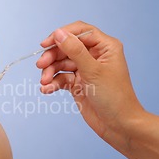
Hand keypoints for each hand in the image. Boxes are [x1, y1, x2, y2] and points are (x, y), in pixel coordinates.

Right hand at [36, 21, 143, 143]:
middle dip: (52, 56)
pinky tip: (47, 89)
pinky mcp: (78, 83)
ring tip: (44, 82)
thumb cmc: (114, 97)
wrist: (118, 125)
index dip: (61, 35)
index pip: (80, 32)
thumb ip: (75, 50)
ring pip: (61, 63)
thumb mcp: (93, 71)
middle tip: (41, 66)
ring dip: (50, 71)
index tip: (46, 43)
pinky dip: (53, 82)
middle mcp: (95, 55)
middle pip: (67, 47)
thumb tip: (59, 33)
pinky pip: (61, 78)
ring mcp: (85, 70)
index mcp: (105, 47)